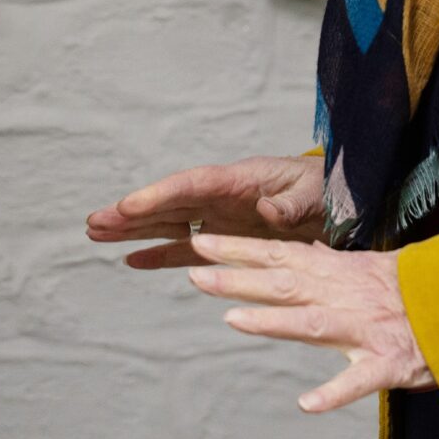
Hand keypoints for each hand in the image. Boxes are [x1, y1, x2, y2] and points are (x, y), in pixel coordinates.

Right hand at [85, 154, 323, 269]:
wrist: (344, 206)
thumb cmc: (331, 192)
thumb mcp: (318, 195)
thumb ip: (293, 203)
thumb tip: (268, 209)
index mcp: (240, 179)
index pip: (191, 185)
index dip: (158, 195)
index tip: (128, 205)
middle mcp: (222, 197)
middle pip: (168, 203)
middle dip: (131, 212)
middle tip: (94, 221)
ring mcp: (220, 219)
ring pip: (168, 224)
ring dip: (133, 230)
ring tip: (96, 234)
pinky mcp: (226, 242)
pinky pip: (186, 248)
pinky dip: (159, 254)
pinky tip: (131, 259)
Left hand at [187, 234, 434, 413]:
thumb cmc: (417, 290)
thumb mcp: (371, 269)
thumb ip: (334, 264)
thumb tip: (303, 248)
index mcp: (340, 273)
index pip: (280, 255)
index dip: (239, 249)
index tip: (200, 241)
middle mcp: (347, 296)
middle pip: (285, 284)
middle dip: (239, 279)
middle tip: (194, 274)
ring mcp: (367, 330)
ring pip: (313, 323)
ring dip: (273, 321)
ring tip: (232, 320)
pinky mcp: (390, 363)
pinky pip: (361, 380)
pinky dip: (334, 392)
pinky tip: (307, 404)